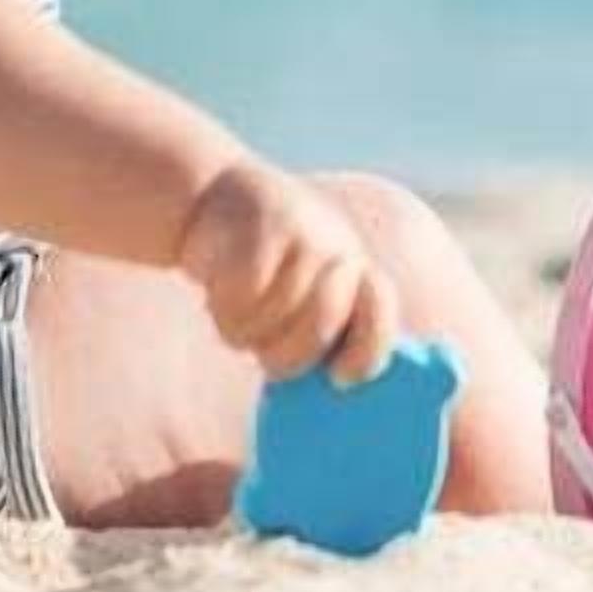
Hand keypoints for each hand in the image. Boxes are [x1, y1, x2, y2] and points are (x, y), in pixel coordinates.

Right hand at [176, 160, 399, 388]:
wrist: (211, 200)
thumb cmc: (263, 270)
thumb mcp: (303, 292)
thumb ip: (326, 331)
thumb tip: (333, 391)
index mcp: (357, 271)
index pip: (381, 314)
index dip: (365, 352)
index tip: (340, 379)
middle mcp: (338, 248)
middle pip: (322, 324)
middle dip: (287, 353)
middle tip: (264, 350)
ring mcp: (302, 232)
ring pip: (275, 315)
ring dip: (244, 329)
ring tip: (236, 311)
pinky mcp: (259, 226)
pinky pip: (241, 296)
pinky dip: (222, 307)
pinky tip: (215, 288)